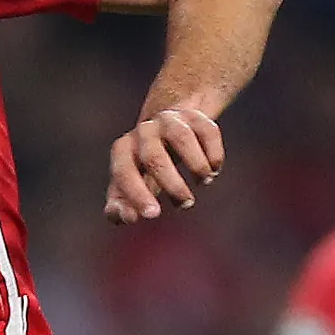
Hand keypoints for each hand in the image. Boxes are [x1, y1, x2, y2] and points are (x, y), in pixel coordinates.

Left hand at [104, 103, 225, 222]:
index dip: (137, 194)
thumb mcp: (126, 186)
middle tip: (186, 204)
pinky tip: (214, 169)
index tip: (154, 214)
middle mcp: (144, 131)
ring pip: (182, 139)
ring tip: (204, 182)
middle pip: (154, 157)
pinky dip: (214, 154)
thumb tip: (129, 217)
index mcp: (123, 150)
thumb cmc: (143, 169)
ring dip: (197, 165)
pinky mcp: (195, 117)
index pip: (124, 172)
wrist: (163, 132)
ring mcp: (170, 121)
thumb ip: (120, 207)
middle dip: (172, 185)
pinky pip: (208, 131)